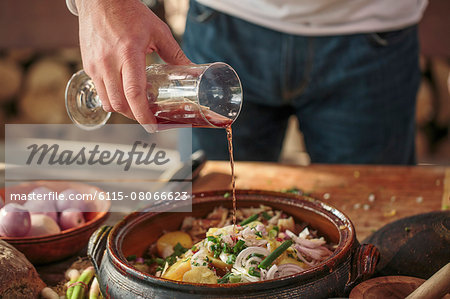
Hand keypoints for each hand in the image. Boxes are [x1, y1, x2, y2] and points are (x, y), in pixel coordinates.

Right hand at [75, 0, 190, 128]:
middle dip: (135, 116)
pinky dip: (112, 99)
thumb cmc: (129, 12)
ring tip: (137, 108)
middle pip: (120, 104)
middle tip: (148, 118)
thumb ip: (174, 53)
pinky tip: (123, 95)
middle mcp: (108, 62)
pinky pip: (99, 91)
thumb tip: (191, 69)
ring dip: (123, 110)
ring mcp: (95, 65)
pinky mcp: (87, 66)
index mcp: (128, 53)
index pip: (134, 94)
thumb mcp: (157, 31)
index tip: (153, 126)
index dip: (144, 115)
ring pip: (107, 102)